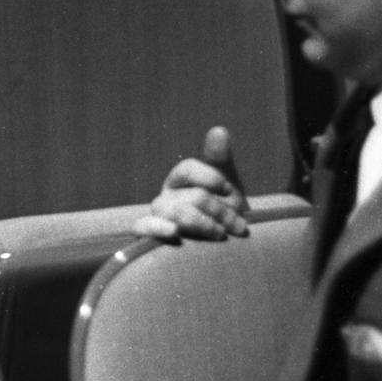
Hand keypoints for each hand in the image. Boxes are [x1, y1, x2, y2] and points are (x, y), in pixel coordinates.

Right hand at [134, 126, 249, 240]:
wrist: (226, 250)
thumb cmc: (225, 215)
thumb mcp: (227, 187)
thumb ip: (220, 160)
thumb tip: (218, 130)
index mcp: (181, 181)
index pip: (187, 170)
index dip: (208, 177)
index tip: (228, 189)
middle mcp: (167, 196)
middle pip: (187, 196)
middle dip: (217, 210)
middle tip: (239, 227)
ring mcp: (159, 217)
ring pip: (171, 211)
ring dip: (199, 222)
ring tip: (220, 234)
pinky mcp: (153, 238)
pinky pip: (142, 228)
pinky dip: (155, 229)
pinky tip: (174, 233)